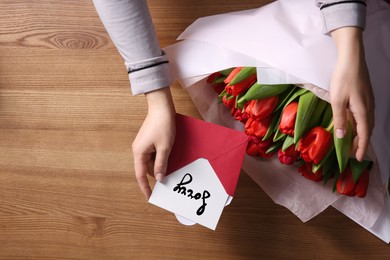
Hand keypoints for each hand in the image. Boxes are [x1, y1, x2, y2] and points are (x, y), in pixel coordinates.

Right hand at [132, 87, 175, 198]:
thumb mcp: (165, 148)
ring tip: (172, 164)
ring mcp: (143, 145)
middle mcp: (138, 150)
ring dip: (160, 164)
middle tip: (169, 180)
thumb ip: (161, 164)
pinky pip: (153, 154)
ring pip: (151, 161)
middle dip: (157, 174)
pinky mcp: (148, 141)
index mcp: (139, 153)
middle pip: (146, 169)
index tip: (150, 197)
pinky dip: (161, 157)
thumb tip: (159, 178)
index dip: (145, 187)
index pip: (141, 175)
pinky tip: (169, 156)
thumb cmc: (163, 126)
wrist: (161, 107)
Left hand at [330, 27, 374, 160]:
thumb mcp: (337, 100)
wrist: (352, 58)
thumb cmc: (343, 79)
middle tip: (351, 153)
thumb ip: (339, 119)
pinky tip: (351, 124)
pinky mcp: (365, 96)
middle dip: (360, 142)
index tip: (357, 158)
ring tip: (351, 142)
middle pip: (366, 130)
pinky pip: (364, 115)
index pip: (364, 134)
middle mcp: (369, 108)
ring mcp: (368, 101)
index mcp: (363, 111)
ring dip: (360, 134)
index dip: (361, 147)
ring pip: (366, 122)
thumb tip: (341, 136)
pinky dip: (359, 124)